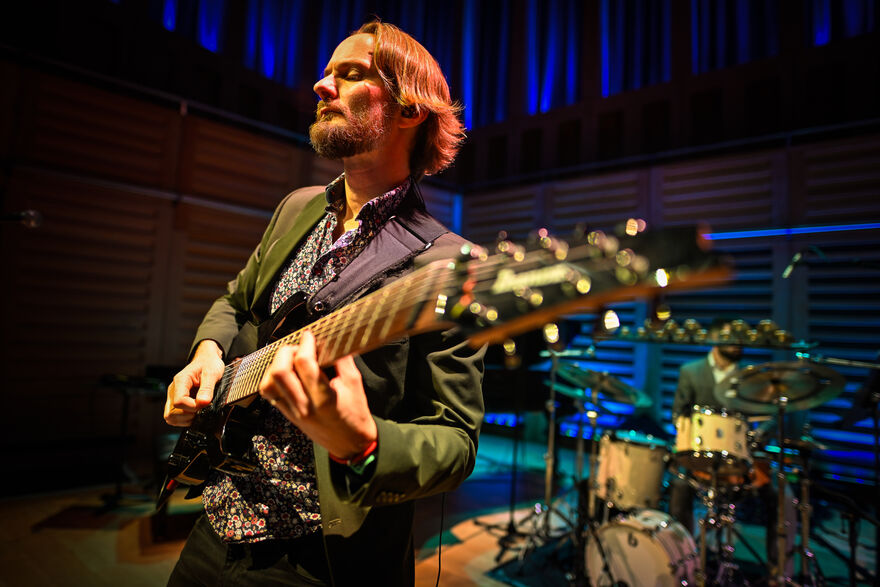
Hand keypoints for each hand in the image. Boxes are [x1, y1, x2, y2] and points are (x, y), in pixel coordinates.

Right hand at [164, 340, 224, 426]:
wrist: (207, 360)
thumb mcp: (212, 373)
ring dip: (185, 419)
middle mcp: (173, 390)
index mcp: (180, 381)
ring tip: (198, 411)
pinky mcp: (175, 402)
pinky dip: (184, 419)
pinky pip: (174, 417)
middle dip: (188, 415)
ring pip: (170, 417)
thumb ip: (207, 388)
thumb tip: (203, 402)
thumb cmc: (209, 364)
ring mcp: (173, 397)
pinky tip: (195, 412)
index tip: (204, 403)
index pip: (179, 402)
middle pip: (171, 413)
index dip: (193, 407)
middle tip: (201, 409)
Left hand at [259, 330, 377, 459]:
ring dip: (275, 365)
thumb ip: (342, 359)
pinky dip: (272, 378)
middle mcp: (304, 406)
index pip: (304, 364)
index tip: (309, 336)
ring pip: (268, 383)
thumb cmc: (355, 415)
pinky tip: (285, 372)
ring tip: (289, 360)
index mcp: (324, 398)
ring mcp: (292, 412)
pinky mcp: (286, 414)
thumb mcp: (355, 383)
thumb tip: (331, 339)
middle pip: (279, 372)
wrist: (350, 443)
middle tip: (298, 347)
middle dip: (286, 351)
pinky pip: (269, 393)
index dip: (305, 344)